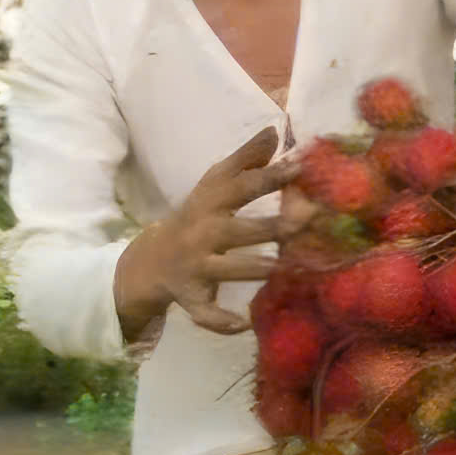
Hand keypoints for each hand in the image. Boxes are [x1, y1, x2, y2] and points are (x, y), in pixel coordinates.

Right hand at [114, 128, 292, 338]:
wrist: (150, 260)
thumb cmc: (196, 217)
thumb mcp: (213, 185)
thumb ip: (244, 160)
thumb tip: (273, 130)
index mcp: (210, 204)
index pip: (241, 187)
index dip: (269, 177)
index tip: (300, 167)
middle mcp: (202, 234)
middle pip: (237, 230)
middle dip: (269, 227)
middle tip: (305, 221)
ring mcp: (194, 266)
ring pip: (223, 269)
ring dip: (250, 268)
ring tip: (278, 267)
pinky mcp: (190, 296)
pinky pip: (203, 312)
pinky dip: (219, 320)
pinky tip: (241, 325)